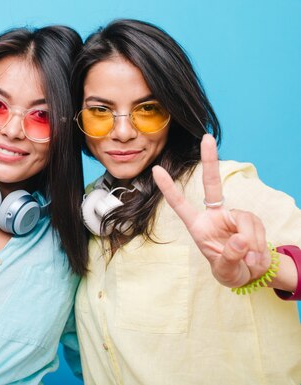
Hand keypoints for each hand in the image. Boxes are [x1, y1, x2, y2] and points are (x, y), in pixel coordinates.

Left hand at [152, 134, 270, 287]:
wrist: (251, 275)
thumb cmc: (230, 270)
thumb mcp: (225, 270)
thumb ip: (229, 256)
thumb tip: (240, 238)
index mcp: (198, 226)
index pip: (180, 204)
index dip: (169, 188)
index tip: (156, 170)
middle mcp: (215, 216)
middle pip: (213, 184)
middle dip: (210, 160)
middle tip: (207, 138)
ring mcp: (234, 216)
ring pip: (245, 221)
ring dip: (250, 243)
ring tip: (249, 262)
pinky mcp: (251, 220)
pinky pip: (256, 228)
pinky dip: (258, 246)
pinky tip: (255, 258)